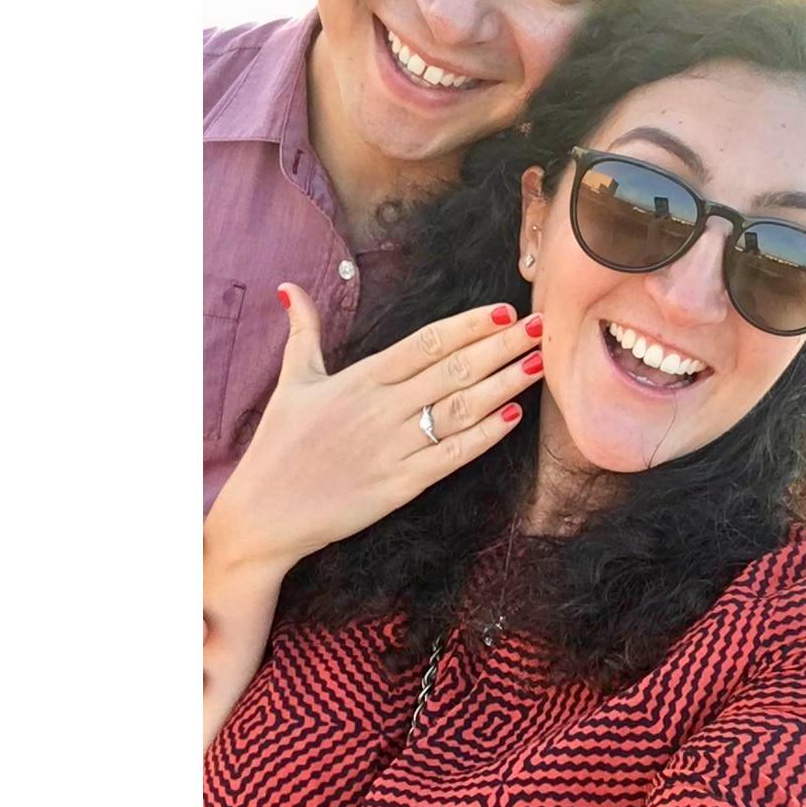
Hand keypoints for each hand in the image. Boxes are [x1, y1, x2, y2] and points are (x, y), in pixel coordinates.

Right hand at [204, 284, 543, 574]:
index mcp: (359, 379)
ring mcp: (391, 448)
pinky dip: (483, 437)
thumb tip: (291, 290)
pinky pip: (450, 457)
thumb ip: (303, 334)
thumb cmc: (278, 447)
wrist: (262, 516)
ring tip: (537, 365)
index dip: (468, 325)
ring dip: (503, 385)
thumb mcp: (292, 383)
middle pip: (453, 369)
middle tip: (542, 327)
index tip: (504, 309)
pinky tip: (512, 417)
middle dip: (501, 346)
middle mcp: (380, 409)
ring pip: (459, 409)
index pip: (425, 342)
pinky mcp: (398, 486)